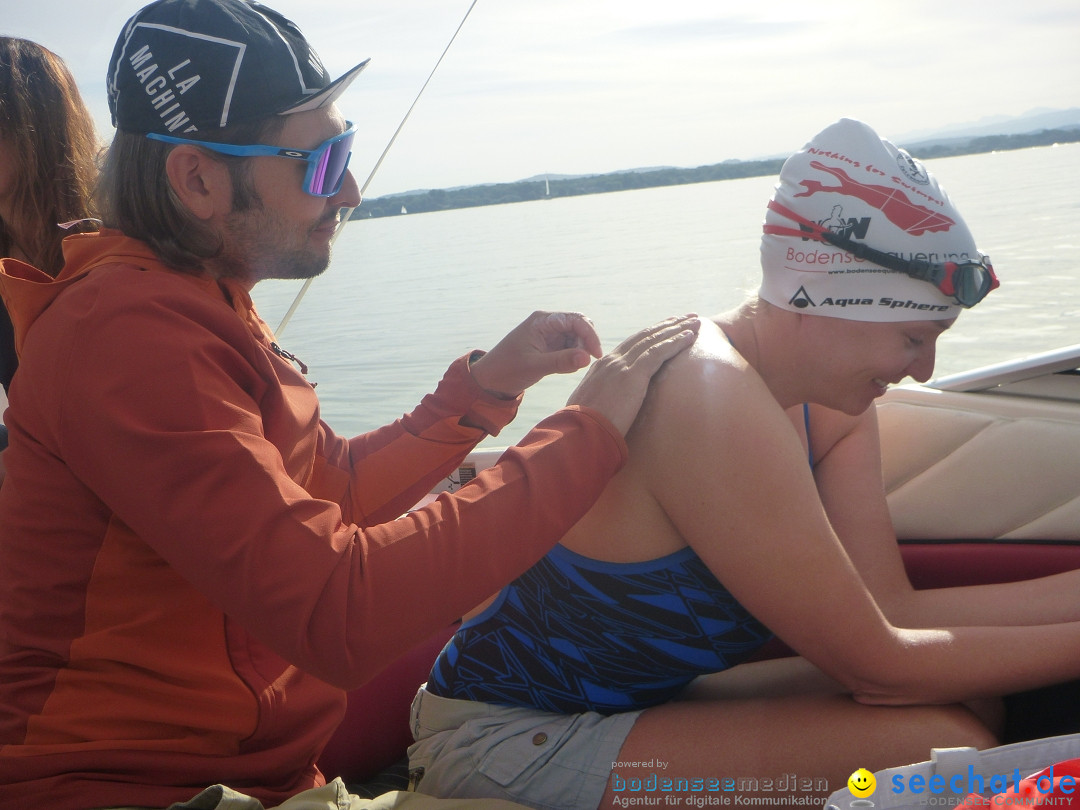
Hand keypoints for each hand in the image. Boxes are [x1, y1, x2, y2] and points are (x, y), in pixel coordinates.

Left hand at [469, 311, 602, 397]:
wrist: (490, 380)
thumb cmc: (507, 370)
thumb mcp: (534, 366)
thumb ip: (561, 362)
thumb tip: (587, 358)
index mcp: (542, 321)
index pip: (575, 320)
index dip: (589, 335)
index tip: (596, 355)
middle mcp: (548, 324)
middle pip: (579, 326)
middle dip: (586, 342)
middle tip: (585, 362)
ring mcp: (550, 335)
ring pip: (576, 338)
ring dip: (580, 351)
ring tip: (568, 367)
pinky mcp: (550, 347)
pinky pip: (570, 348)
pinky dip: (573, 358)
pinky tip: (565, 368)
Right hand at [567, 314, 699, 434]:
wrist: (579, 432)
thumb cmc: (584, 428)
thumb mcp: (591, 408)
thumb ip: (603, 401)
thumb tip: (611, 409)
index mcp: (602, 367)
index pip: (631, 344)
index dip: (651, 334)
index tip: (666, 328)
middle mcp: (612, 360)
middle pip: (645, 336)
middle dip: (667, 325)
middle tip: (686, 317)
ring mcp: (622, 365)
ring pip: (654, 340)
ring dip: (677, 329)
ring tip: (695, 320)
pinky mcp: (633, 375)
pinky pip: (658, 352)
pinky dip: (675, 342)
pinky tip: (690, 337)